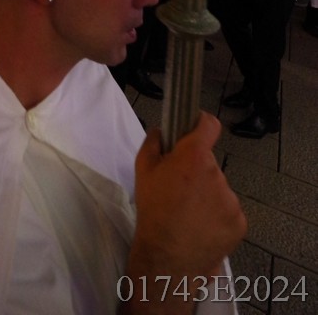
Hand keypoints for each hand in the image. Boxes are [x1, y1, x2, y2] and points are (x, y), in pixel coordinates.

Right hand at [126, 114, 246, 310]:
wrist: (167, 258)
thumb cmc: (153, 211)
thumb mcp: (142, 171)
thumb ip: (153, 143)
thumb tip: (163, 131)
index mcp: (194, 157)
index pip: (209, 125)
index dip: (201, 124)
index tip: (195, 129)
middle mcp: (217, 174)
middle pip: (209, 163)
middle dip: (197, 171)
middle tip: (180, 189)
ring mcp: (231, 199)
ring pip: (219, 188)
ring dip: (208, 195)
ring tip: (189, 214)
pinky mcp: (240, 222)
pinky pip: (229, 211)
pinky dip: (218, 216)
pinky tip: (201, 227)